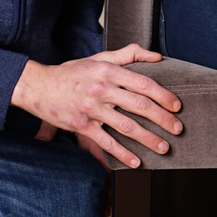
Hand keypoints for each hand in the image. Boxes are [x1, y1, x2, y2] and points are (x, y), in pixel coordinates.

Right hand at [10, 45, 183, 169]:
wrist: (38, 85)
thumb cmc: (73, 72)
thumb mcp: (100, 57)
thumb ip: (129, 54)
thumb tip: (158, 57)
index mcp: (109, 71)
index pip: (144, 83)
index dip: (164, 96)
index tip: (177, 106)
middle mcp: (102, 89)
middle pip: (140, 105)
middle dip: (163, 119)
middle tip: (178, 129)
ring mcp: (91, 109)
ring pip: (126, 126)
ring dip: (148, 138)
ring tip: (164, 147)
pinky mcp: (81, 125)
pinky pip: (106, 142)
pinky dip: (123, 153)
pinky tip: (136, 162)